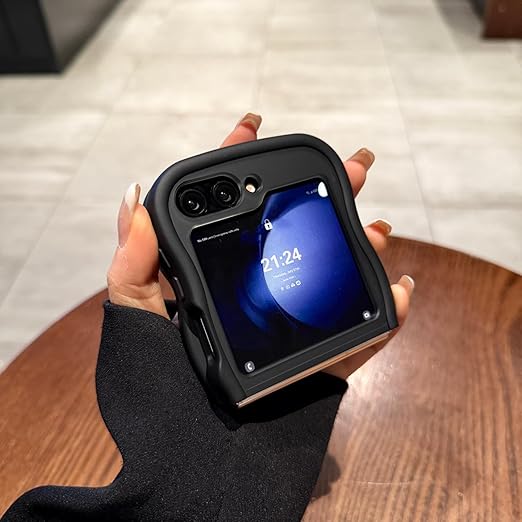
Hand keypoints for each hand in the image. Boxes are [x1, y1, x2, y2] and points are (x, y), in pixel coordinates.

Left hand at [107, 113, 413, 379]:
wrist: (190, 464)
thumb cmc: (154, 396)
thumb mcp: (131, 320)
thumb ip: (132, 262)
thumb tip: (135, 194)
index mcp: (209, 280)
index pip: (224, 211)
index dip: (236, 164)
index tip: (251, 125)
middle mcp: (251, 297)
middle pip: (289, 234)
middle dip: (319, 194)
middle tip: (353, 165)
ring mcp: (286, 329)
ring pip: (329, 277)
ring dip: (358, 246)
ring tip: (376, 224)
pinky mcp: (313, 366)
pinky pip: (355, 338)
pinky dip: (385, 317)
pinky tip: (399, 288)